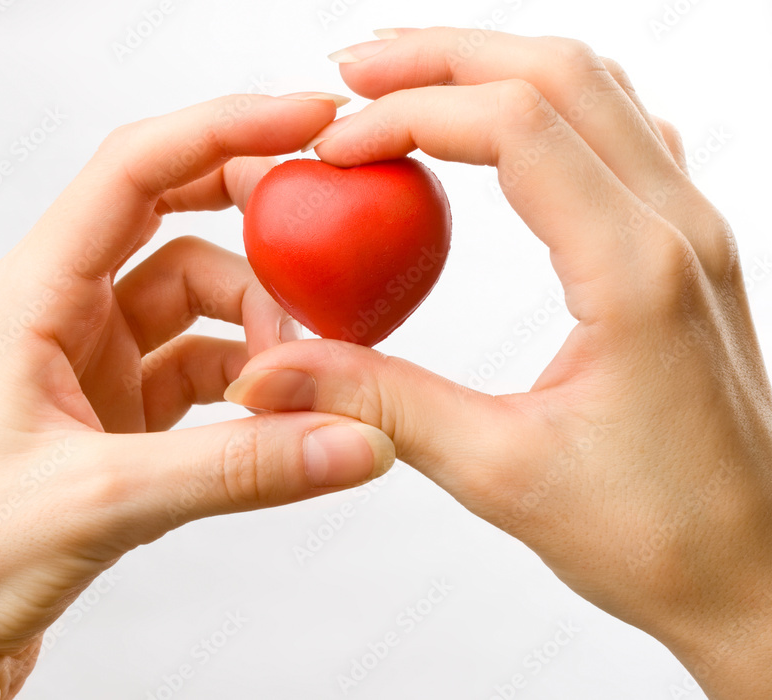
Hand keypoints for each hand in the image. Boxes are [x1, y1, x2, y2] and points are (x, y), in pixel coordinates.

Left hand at [0, 93, 395, 699]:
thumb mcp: (103, 500)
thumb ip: (241, 470)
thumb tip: (353, 442)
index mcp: (33, 296)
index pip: (134, 173)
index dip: (223, 131)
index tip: (307, 123)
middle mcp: (63, 313)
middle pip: (174, 220)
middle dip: (253, 221)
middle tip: (326, 237)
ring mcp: (94, 362)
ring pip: (200, 303)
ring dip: (258, 330)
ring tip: (300, 383)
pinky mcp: (119, 413)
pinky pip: (202, 372)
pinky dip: (247, 386)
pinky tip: (276, 418)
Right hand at [225, 28, 771, 698]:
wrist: (752, 574)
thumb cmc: (655, 536)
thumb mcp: (499, 471)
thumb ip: (380, 402)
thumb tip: (273, 370)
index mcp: (635, 272)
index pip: (516, 127)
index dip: (408, 117)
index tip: (332, 151)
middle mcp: (675, 229)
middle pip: (559, 72)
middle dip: (442, 58)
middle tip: (351, 72)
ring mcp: (687, 232)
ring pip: (594, 88)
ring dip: (493, 68)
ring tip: (403, 84)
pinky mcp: (680, 251)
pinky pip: (618, 133)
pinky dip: (541, 106)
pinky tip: (492, 132)